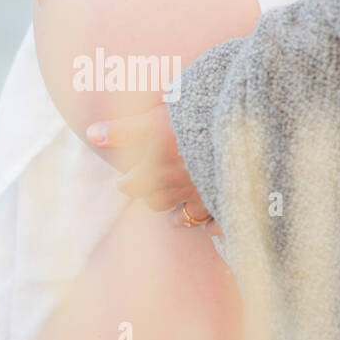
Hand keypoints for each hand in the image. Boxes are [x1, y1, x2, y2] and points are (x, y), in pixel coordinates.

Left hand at [86, 105, 218, 231]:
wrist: (247, 127)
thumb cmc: (198, 117)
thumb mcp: (158, 114)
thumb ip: (124, 129)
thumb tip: (91, 134)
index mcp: (160, 165)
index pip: (130, 184)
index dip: (127, 181)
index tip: (126, 177)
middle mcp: (179, 184)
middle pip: (155, 202)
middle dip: (149, 196)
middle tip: (148, 188)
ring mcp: (205, 196)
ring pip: (180, 217)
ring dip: (174, 213)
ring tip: (173, 205)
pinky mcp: (229, 204)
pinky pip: (213, 225)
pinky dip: (208, 224)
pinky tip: (208, 218)